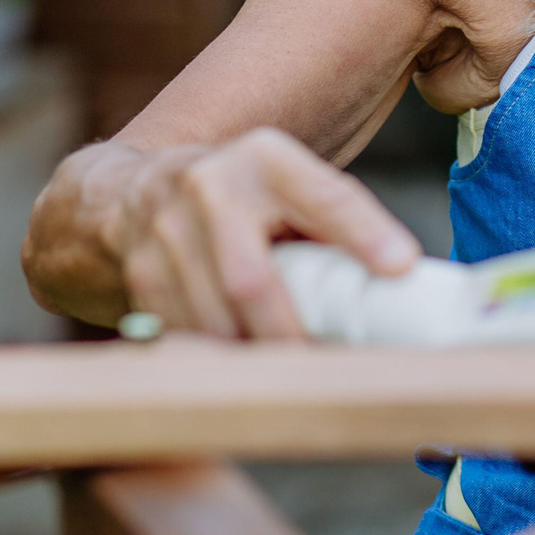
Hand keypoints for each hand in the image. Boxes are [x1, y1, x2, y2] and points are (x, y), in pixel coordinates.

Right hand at [107, 128, 423, 339]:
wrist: (132, 192)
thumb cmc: (240, 197)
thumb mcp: (287, 185)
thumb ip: (335, 221)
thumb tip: (403, 280)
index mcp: (265, 159)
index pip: (325, 196)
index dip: (364, 233)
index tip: (402, 268)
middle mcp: (209, 185)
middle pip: (251, 280)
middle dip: (289, 334)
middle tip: (325, 367)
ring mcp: (165, 229)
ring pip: (214, 319)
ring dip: (253, 357)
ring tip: (287, 376)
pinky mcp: (139, 272)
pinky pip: (184, 335)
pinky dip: (218, 358)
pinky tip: (239, 364)